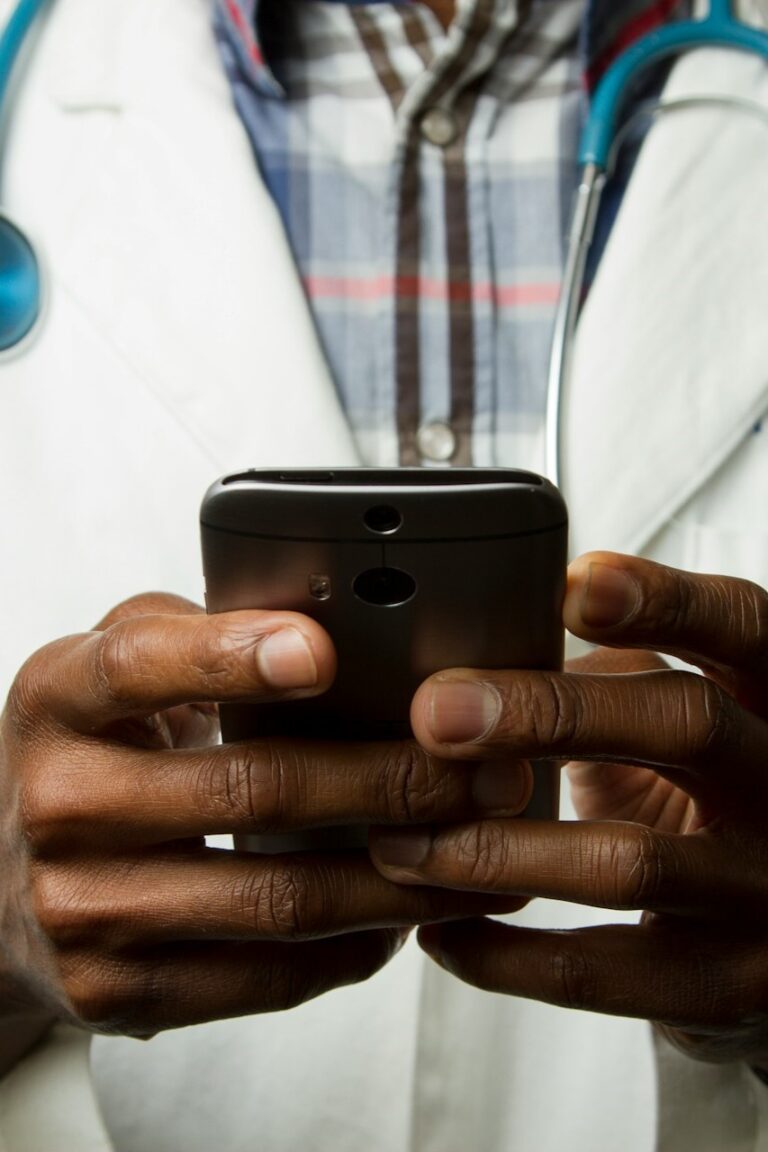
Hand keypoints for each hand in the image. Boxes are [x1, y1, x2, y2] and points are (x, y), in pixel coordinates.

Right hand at [0, 594, 528, 1040]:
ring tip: (479, 848)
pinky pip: (261, 978)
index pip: (140, 666)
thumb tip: (331, 622)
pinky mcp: (115, 990)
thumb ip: (197, 634)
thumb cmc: (90, 752)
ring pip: (274, 898)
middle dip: (388, 779)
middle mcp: (60, 803)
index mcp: (59, 699)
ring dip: (397, 877)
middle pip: (248, 789)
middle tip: (483, 769)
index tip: (324, 651)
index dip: (231, 656)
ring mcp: (82, 909)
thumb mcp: (111, 669)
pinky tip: (405, 915)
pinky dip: (351, 947)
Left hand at [370, 553, 767, 1066]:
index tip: (569, 587)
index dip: (662, 600)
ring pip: (631, 862)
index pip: (740, 624)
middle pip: (687, 724)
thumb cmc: (698, 786)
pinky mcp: (728, 983)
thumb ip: (608, 672)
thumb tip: (473, 647)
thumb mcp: (677, 712)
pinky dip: (505, 957)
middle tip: (435, 713)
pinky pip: (604, 976)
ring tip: (399, 842)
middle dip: (548, 713)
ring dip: (495, 850)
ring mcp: (766, 891)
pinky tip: (438, 929)